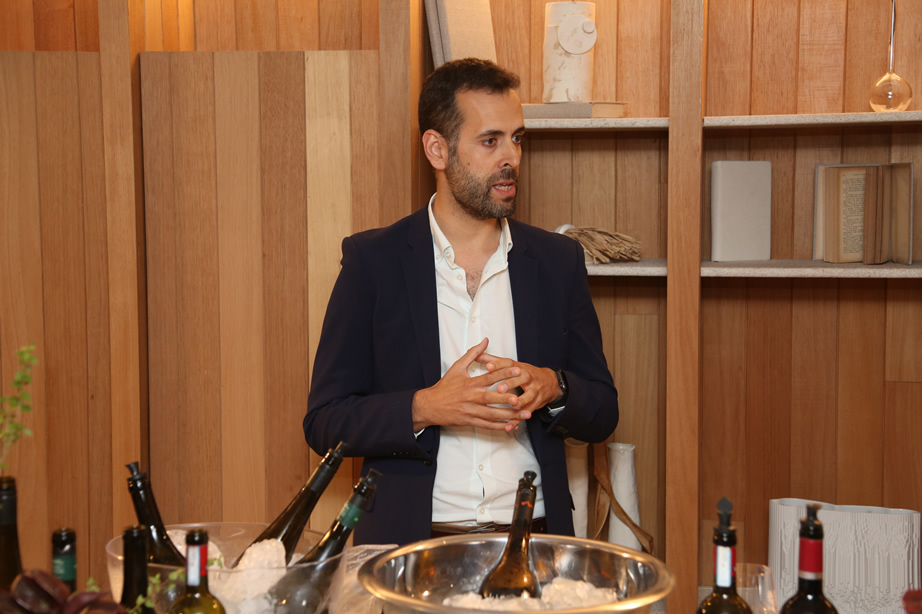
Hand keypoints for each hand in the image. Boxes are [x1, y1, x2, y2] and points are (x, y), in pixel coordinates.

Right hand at [411, 338, 532, 431]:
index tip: (518, 371)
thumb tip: (485, 341)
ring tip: (525, 414)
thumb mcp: (457, 367)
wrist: (430, 405)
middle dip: (508, 399)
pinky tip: (511, 426)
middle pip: (492, 398)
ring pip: (492, 414)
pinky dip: (499, 427)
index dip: (505, 373)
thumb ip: (473, 354)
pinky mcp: (470, 421)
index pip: (490, 377)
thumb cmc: (444, 386)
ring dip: (509, 415)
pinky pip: (487, 425)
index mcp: (470, 383)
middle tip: (522, 399)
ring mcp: (471, 411)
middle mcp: (471, 397)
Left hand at [476, 350, 560, 430]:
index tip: (488, 366)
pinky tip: (511, 425)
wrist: (549, 382)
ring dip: (520, 401)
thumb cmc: (526, 373)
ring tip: (513, 405)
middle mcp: (527, 377)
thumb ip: (494, 361)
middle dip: (510, 383)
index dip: (498, 364)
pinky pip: (527, 411)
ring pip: (528, 395)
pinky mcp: (536, 402)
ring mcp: (534, 390)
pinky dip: (519, 419)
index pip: (508, 363)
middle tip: (500, 388)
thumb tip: (478, 355)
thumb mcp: (511, 365)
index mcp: (519, 367)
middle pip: (520, 378)